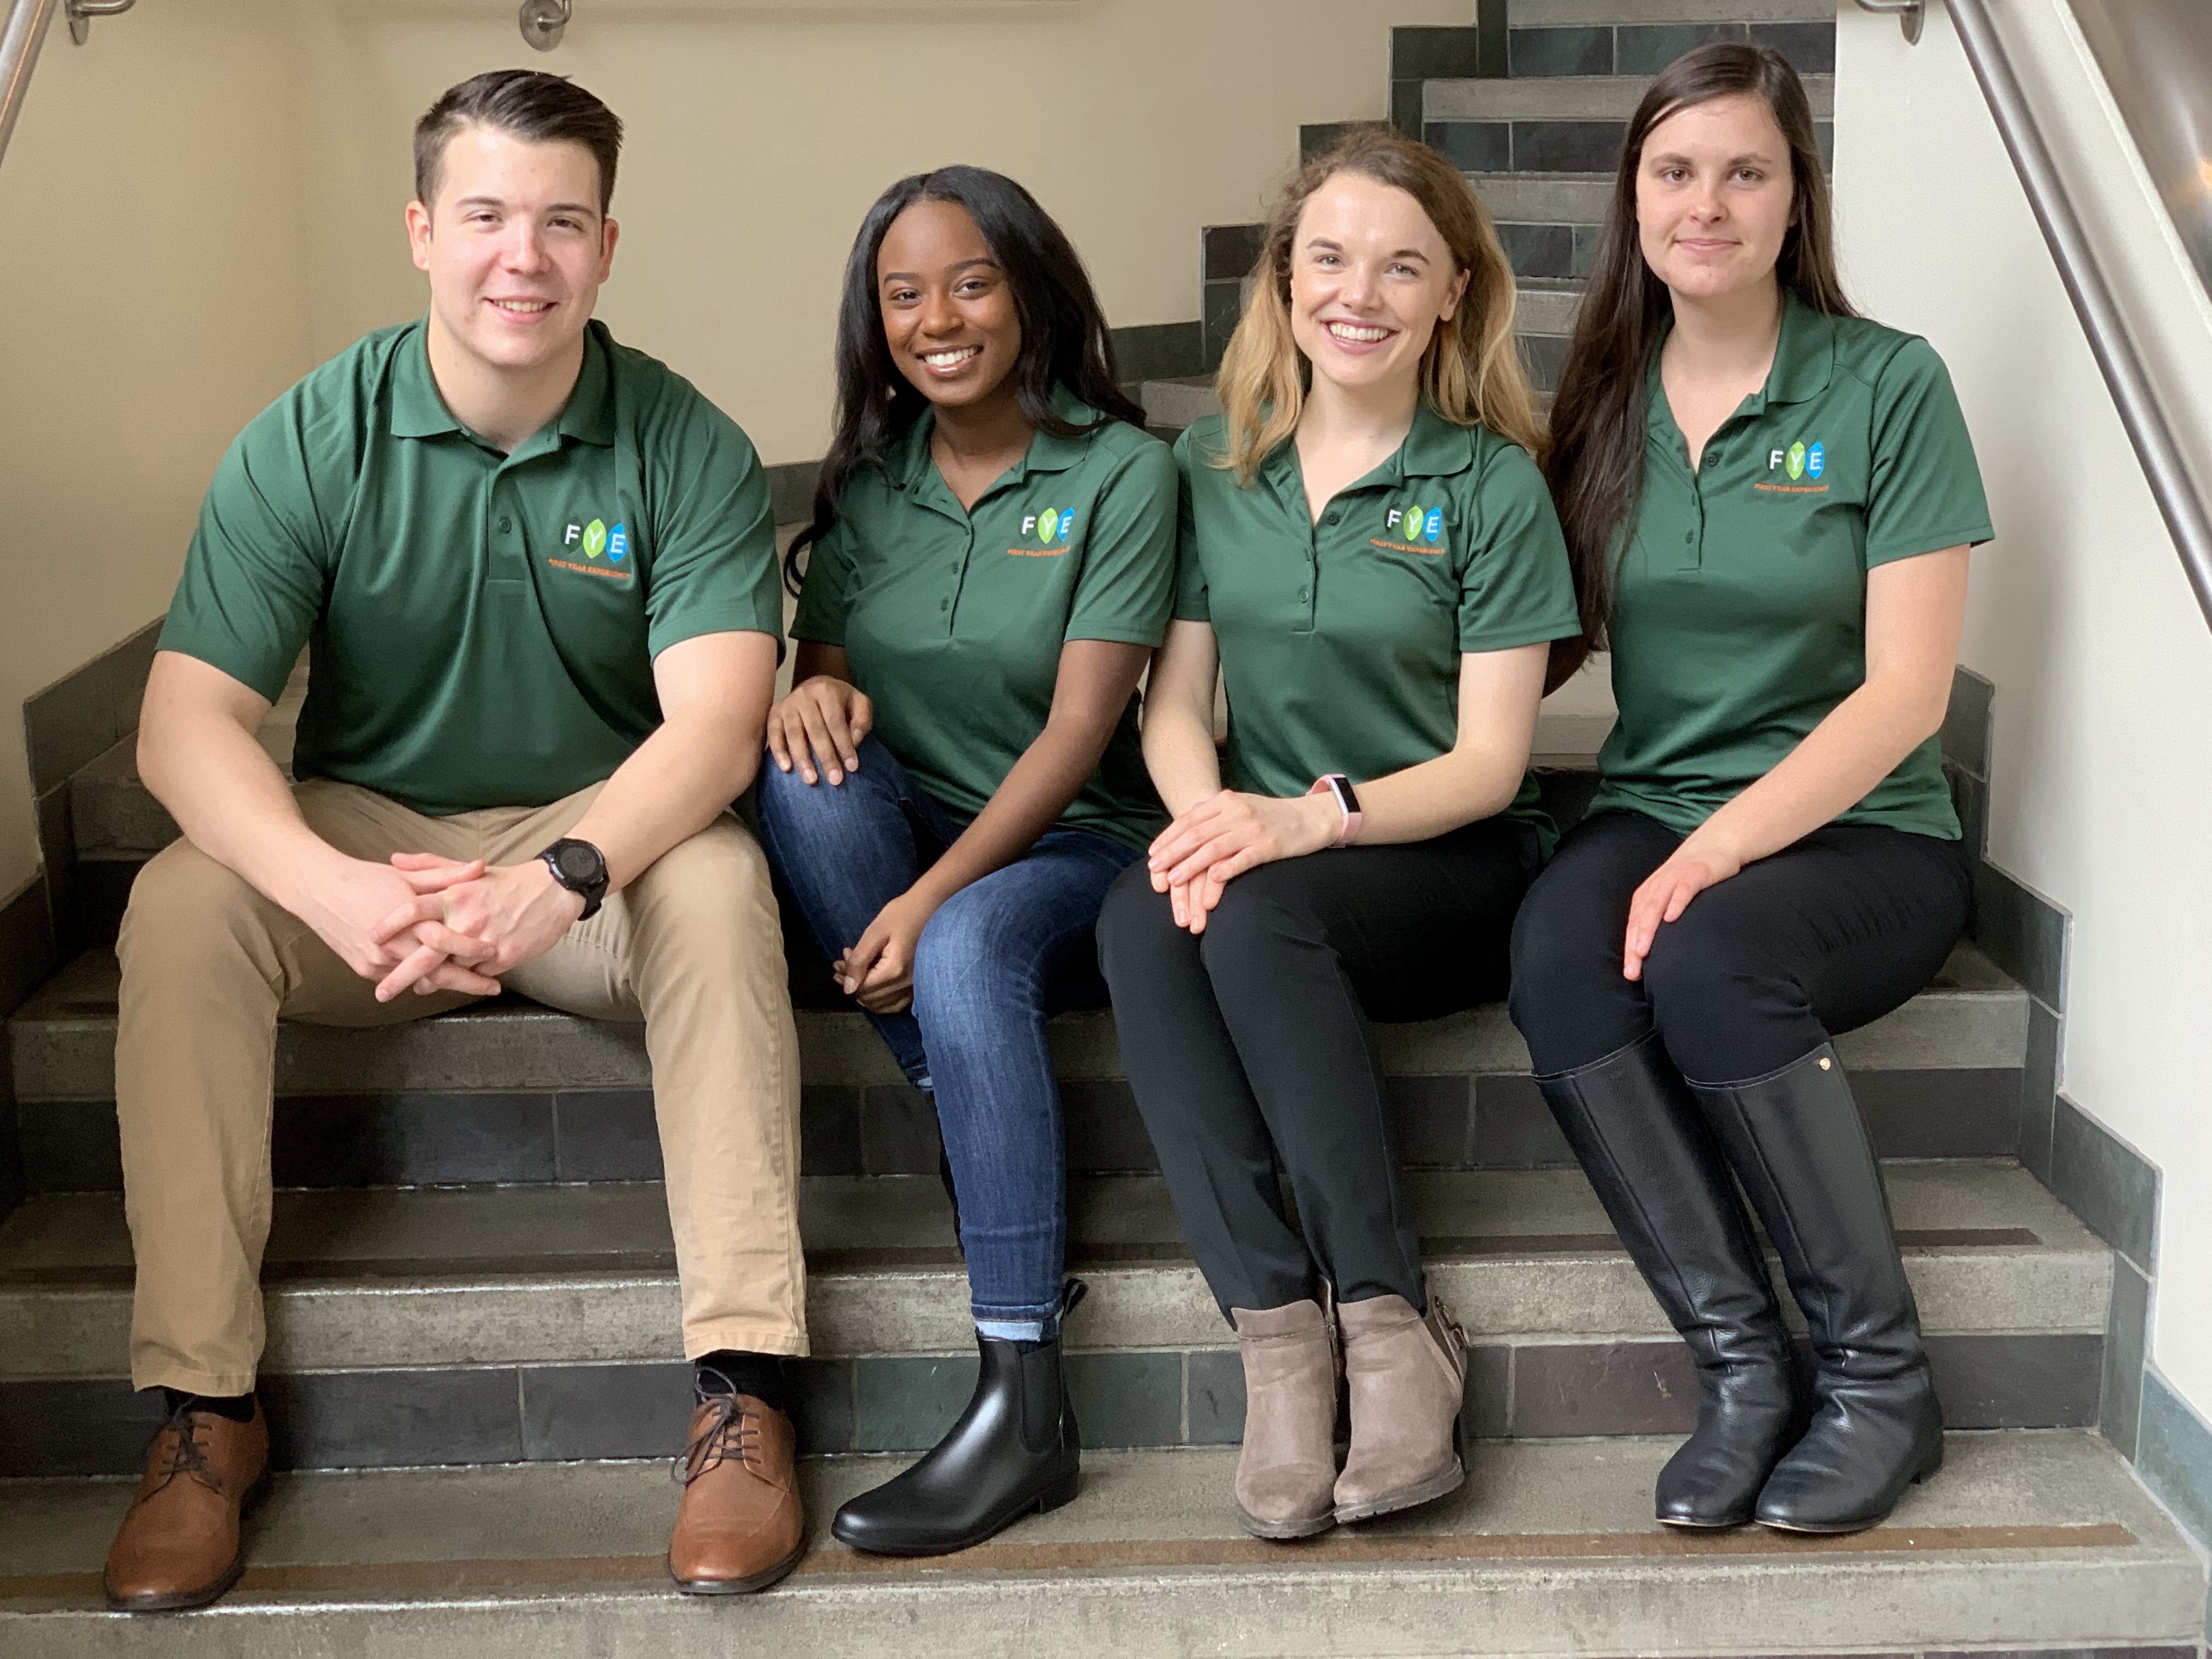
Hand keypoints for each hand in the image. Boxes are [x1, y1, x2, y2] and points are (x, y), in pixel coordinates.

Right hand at [285, 850, 495, 992]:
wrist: (317, 891)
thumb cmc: (366, 878)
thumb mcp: (407, 875)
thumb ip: (446, 876)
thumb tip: (481, 866)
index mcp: (406, 920)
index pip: (446, 941)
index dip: (472, 949)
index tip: (494, 951)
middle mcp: (392, 946)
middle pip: (437, 972)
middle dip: (469, 982)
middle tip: (494, 987)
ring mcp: (376, 962)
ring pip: (418, 979)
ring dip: (444, 982)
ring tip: (473, 984)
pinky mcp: (365, 969)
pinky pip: (398, 978)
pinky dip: (418, 979)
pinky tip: (438, 980)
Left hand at [369, 855, 586, 1001]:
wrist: (554, 891)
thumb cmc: (507, 881)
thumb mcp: (468, 870)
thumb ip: (429, 866)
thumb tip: (394, 860)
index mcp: (455, 895)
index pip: (414, 909)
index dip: (390, 924)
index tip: (371, 937)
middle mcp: (467, 920)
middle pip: (426, 954)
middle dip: (400, 976)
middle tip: (380, 991)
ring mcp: (486, 941)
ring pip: (451, 971)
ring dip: (433, 982)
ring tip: (419, 988)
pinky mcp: (505, 957)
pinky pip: (478, 975)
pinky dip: (467, 978)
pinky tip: (458, 981)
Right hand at [766, 676, 872, 785]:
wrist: (816, 685)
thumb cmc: (841, 701)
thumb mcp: (859, 703)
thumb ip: (861, 721)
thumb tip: (853, 742)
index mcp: (827, 691)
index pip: (836, 722)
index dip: (844, 745)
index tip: (852, 768)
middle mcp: (804, 696)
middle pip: (815, 730)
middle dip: (825, 757)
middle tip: (834, 780)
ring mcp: (787, 705)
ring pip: (794, 734)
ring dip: (802, 759)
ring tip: (811, 780)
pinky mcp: (774, 713)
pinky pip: (773, 734)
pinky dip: (779, 752)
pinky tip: (787, 768)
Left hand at [833, 890, 937, 1014]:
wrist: (930, 906)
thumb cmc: (901, 914)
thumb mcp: (875, 932)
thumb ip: (859, 960)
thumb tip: (847, 988)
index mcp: (894, 970)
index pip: (861, 988)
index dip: (845, 976)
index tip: (840, 959)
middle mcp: (906, 984)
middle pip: (869, 997)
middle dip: (851, 983)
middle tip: (843, 964)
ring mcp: (914, 987)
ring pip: (880, 1005)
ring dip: (863, 992)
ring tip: (854, 974)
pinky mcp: (917, 986)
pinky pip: (896, 1005)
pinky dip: (880, 1000)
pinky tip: (873, 987)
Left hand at [1146, 789, 1338, 933]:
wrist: (1310, 817)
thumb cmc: (1270, 815)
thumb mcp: (1240, 806)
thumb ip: (1214, 815)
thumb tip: (1183, 830)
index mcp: (1226, 800)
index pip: (1189, 819)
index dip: (1168, 838)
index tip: (1153, 854)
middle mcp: (1236, 812)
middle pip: (1196, 834)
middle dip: (1172, 853)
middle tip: (1154, 869)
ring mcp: (1252, 829)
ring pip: (1214, 848)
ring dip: (1190, 865)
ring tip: (1174, 880)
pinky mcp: (1268, 846)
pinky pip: (1242, 859)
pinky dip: (1225, 869)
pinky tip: (1211, 880)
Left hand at [1622, 833, 1745, 981]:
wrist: (1715, 845)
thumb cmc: (1690, 878)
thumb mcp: (1670, 896)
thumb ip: (1662, 918)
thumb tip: (1655, 952)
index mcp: (1647, 896)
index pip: (1634, 925)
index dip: (1629, 949)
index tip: (1630, 974)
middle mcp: (1656, 887)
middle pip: (1640, 919)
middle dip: (1634, 945)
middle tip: (1632, 969)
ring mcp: (1674, 879)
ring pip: (1655, 906)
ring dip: (1647, 928)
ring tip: (1642, 951)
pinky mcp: (1694, 874)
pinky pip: (1683, 890)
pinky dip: (1676, 903)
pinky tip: (1671, 918)